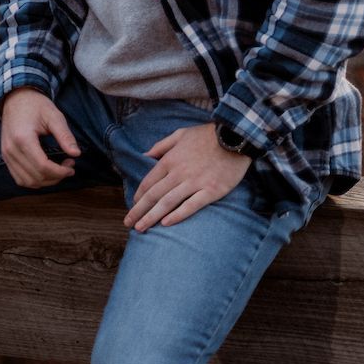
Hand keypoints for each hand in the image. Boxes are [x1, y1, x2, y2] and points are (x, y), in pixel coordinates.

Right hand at [0, 88, 79, 187]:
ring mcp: (6, 154)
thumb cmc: (36, 105)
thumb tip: (76, 154)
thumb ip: (65, 136)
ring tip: (58, 170)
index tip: (72, 166)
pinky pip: (19, 178)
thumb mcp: (54, 116)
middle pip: (36, 177)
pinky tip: (45, 171)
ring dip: (46, 181)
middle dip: (56, 177)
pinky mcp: (6, 156)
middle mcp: (11, 149)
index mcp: (22, 138)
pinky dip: (34, 180)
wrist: (16, 97)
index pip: (43, 166)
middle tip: (68, 166)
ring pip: (27, 181)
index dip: (60, 172)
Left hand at [124, 122, 248, 231]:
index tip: (132, 206)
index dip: (138, 196)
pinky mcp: (211, 191)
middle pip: (153, 195)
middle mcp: (178, 173)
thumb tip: (145, 155)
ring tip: (141, 228)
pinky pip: (191, 206)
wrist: (235, 136)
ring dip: (151, 217)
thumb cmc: (207, 135)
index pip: (148, 182)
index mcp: (170, 160)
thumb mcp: (180, 134)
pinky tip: (166, 224)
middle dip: (138, 211)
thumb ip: (161, 146)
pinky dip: (177, 215)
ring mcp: (195, 183)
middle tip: (128, 223)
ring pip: (168, 203)